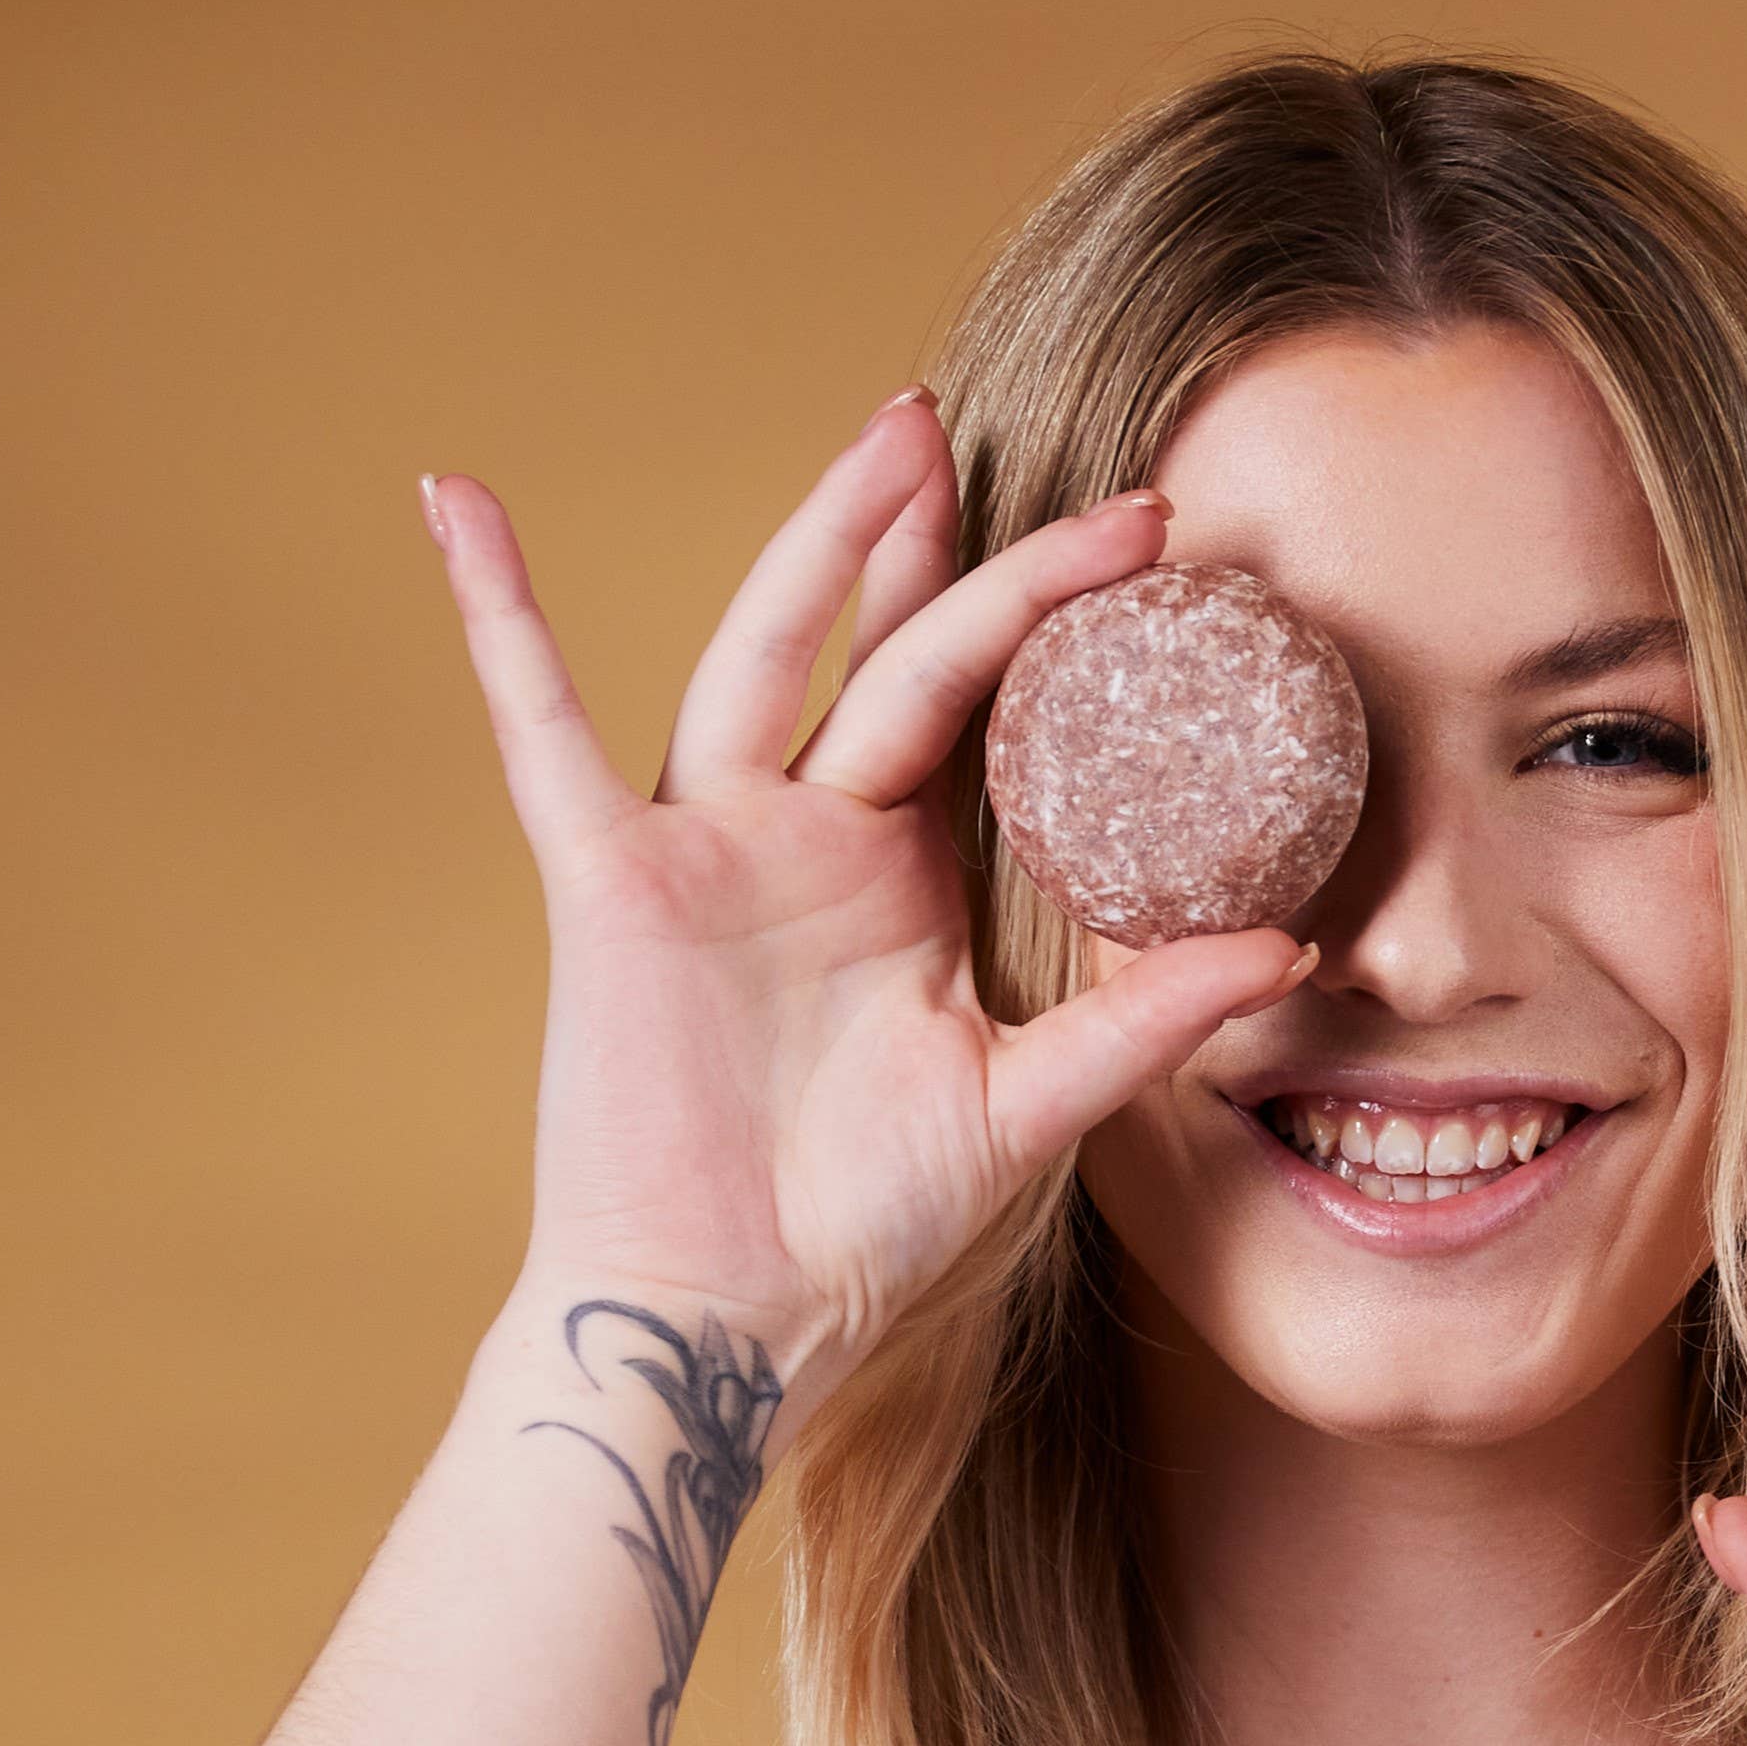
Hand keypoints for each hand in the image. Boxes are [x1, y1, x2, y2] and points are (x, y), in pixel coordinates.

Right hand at [424, 394, 1312, 1393]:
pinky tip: (458, 505)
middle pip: (880, 650)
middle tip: (992, 428)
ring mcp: (705, 846)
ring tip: (892, 433)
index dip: (1046, 615)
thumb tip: (1288, 952)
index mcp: (896, 874)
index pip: (977, 705)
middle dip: (936, 541)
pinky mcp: (611, 881)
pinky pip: (539, 731)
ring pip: (763, 657)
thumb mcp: (1027, 1104)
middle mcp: (804, 836)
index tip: (1145, 530)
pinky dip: (498, 618)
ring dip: (817, 542)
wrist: (730, 1317)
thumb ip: (1144, 1021)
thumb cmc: (862, 1224)